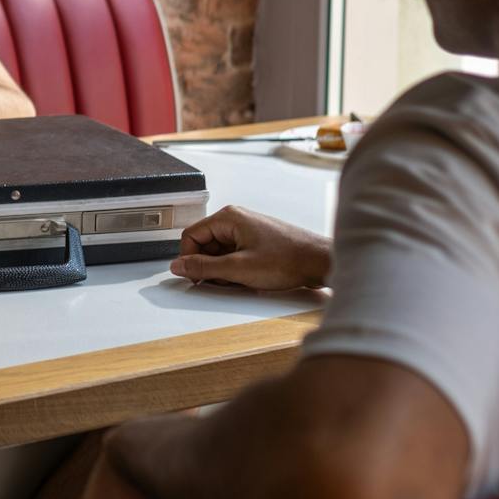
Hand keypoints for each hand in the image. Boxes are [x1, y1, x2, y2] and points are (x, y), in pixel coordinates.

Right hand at [170, 205, 331, 289]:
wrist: (320, 262)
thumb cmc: (288, 260)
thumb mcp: (238, 269)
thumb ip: (203, 268)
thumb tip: (178, 266)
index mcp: (228, 218)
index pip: (191, 236)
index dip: (189, 259)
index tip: (195, 277)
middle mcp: (235, 220)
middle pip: (204, 244)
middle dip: (210, 266)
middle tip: (225, 281)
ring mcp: (247, 230)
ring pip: (219, 252)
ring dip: (224, 270)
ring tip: (243, 279)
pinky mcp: (256, 242)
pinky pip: (234, 255)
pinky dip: (236, 269)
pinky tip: (250, 278)